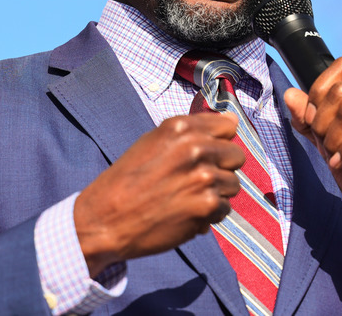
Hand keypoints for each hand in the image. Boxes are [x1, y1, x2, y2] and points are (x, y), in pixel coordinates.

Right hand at [74, 112, 244, 275]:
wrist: (105, 220)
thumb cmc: (126, 182)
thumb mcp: (152, 143)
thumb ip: (191, 132)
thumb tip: (231, 121)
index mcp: (180, 128)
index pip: (228, 126)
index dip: (219, 142)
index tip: (207, 154)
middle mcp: (195, 148)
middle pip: (236, 156)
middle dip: (221, 169)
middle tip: (196, 181)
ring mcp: (204, 177)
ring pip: (233, 184)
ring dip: (215, 194)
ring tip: (188, 199)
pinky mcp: (207, 205)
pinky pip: (225, 208)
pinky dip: (209, 215)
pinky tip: (186, 214)